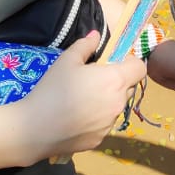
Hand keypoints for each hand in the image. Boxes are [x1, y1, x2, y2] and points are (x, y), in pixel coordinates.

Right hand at [24, 31, 145, 159]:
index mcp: (115, 80)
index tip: (113, 62)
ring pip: (117, 106)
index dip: (130, 63)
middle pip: (129, 87)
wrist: (35, 129)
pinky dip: (96, 119)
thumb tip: (96, 35)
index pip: (140, 68)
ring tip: (82, 100)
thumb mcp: (67, 60)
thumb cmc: (53, 89)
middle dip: (118, 81)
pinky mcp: (101, 139)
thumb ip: (85, 45)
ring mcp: (111, 124)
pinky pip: (105, 124)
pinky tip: (76, 118)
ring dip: (107, 101)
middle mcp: (119, 103)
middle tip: (94, 80)